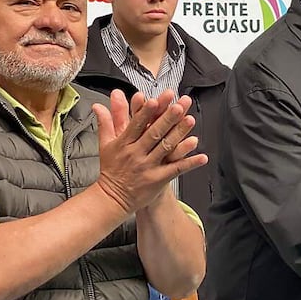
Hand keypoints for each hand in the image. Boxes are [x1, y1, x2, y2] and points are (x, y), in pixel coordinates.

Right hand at [93, 89, 207, 213]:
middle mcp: (136, 154)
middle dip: (167, 118)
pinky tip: (203, 157)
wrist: (112, 199)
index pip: (136, 125)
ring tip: (190, 121)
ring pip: (166, 148)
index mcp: (124, 143)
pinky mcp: (158, 179)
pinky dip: (190, 163)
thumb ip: (106, 122)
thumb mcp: (105, 144)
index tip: (154, 101)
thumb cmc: (111, 168)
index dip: (145, 113)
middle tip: (179, 106)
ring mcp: (148, 167)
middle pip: (153, 133)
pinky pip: (176, 169)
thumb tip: (98, 104)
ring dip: (180, 134)